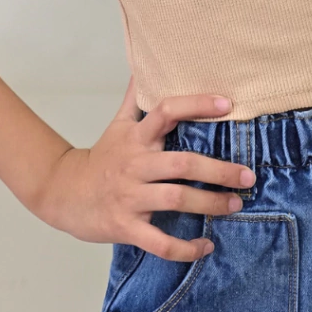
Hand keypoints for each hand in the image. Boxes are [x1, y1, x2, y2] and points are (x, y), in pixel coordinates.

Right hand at [32, 74, 254, 260]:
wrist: (63, 193)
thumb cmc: (101, 157)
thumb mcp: (117, 124)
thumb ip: (135, 97)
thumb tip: (146, 64)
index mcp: (137, 137)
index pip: (166, 111)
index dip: (196, 104)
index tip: (227, 104)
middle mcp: (135, 164)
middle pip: (181, 163)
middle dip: (218, 170)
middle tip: (248, 175)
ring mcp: (130, 197)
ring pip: (176, 199)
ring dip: (210, 204)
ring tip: (235, 204)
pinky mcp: (126, 227)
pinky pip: (159, 241)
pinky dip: (185, 247)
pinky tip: (206, 246)